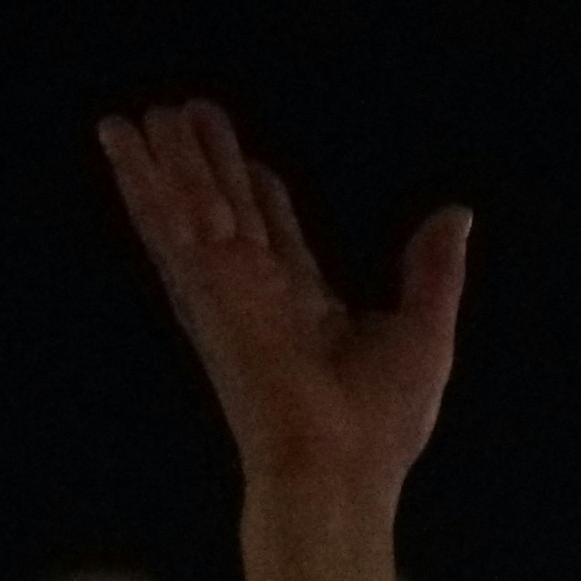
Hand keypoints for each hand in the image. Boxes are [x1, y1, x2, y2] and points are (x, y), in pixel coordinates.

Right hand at [97, 101, 469, 514]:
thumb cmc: (381, 425)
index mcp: (304, 309)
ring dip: (162, 161)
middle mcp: (256, 296)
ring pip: (187, 209)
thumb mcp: (424, 330)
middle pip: (226, 212)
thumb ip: (433, 270)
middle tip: (187, 111)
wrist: (341, 469)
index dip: (259, 193)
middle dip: (207, 164)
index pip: (274, 236)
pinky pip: (169, 221)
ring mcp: (224, 291)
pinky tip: (124, 140)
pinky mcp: (204, 290)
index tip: (249, 160)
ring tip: (138, 113)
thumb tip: (456, 216)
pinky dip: (145, 180)